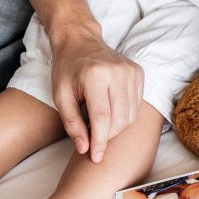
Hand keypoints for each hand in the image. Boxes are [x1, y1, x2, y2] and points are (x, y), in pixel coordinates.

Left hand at [50, 29, 144, 162]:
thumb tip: (84, 148)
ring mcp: (131, 71)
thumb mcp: (60, 96)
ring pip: (131, 115)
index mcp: (95, 75)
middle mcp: (117, 72)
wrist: (81, 41)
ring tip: (100, 123)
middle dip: (107, 136)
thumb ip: (72, 123)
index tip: (95, 157)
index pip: (102, 117)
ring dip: (116, 127)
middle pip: (119, 119)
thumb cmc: (67, 70)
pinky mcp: (139, 73)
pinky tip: (111, 110)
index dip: (99, 141)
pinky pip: (136, 105)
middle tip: (93, 139)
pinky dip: (124, 115)